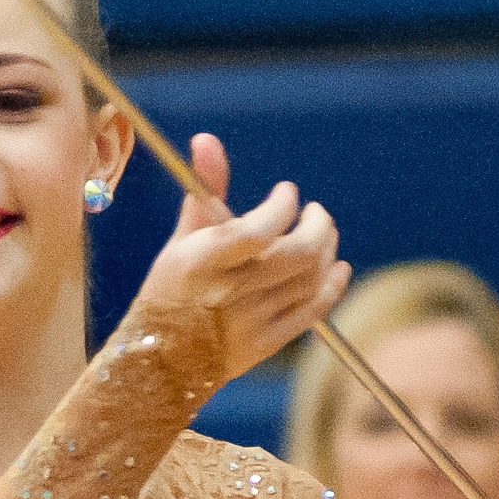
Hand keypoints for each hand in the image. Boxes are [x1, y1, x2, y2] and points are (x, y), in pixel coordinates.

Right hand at [129, 133, 351, 386]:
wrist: (162, 359)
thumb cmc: (172, 289)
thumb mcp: (182, 238)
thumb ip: (204, 190)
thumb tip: (207, 139)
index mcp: (203, 262)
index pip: (257, 231)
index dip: (282, 207)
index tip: (287, 193)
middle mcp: (229, 292)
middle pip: (297, 256)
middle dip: (318, 226)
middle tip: (315, 212)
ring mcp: (250, 321)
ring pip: (310, 280)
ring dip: (326, 250)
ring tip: (321, 234)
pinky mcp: (266, 343)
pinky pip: (312, 312)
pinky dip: (332, 286)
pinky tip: (336, 267)